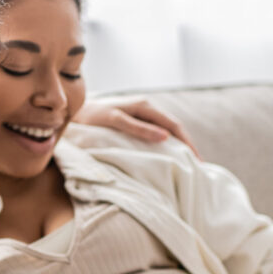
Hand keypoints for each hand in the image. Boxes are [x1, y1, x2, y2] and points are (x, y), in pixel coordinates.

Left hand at [74, 97, 200, 157]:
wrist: (75, 111)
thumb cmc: (91, 116)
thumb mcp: (114, 120)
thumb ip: (138, 128)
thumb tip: (165, 137)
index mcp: (145, 106)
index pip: (174, 126)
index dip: (187, 143)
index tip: (196, 161)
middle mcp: (146, 108)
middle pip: (174, 129)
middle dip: (186, 147)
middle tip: (196, 167)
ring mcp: (141, 115)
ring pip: (166, 132)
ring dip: (177, 147)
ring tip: (186, 165)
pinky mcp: (135, 123)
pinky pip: (156, 134)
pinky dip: (165, 146)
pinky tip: (168, 157)